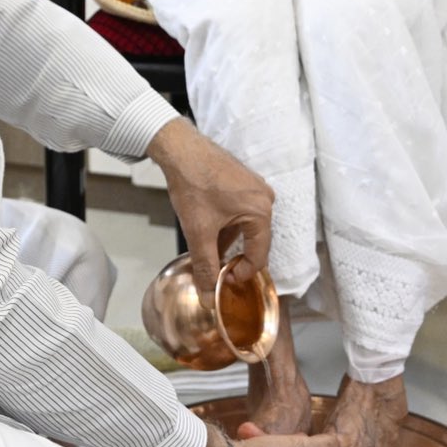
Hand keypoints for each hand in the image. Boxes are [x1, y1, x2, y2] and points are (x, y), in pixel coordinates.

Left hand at [146, 119, 271, 302]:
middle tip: (216, 269)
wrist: (180, 149)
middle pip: (255, 241)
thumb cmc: (193, 184)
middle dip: (235, 257)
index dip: (241, 274)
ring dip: (229, 241)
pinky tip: (209, 230)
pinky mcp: (244, 182)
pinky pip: (241, 213)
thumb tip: (208, 297)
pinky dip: (227, 226)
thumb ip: (205, 266)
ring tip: (208, 250)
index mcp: (261, 212)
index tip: (222, 280)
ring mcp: (255, 188)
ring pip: (246, 227)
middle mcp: (265, 199)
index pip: (260, 256)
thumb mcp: (199, 231)